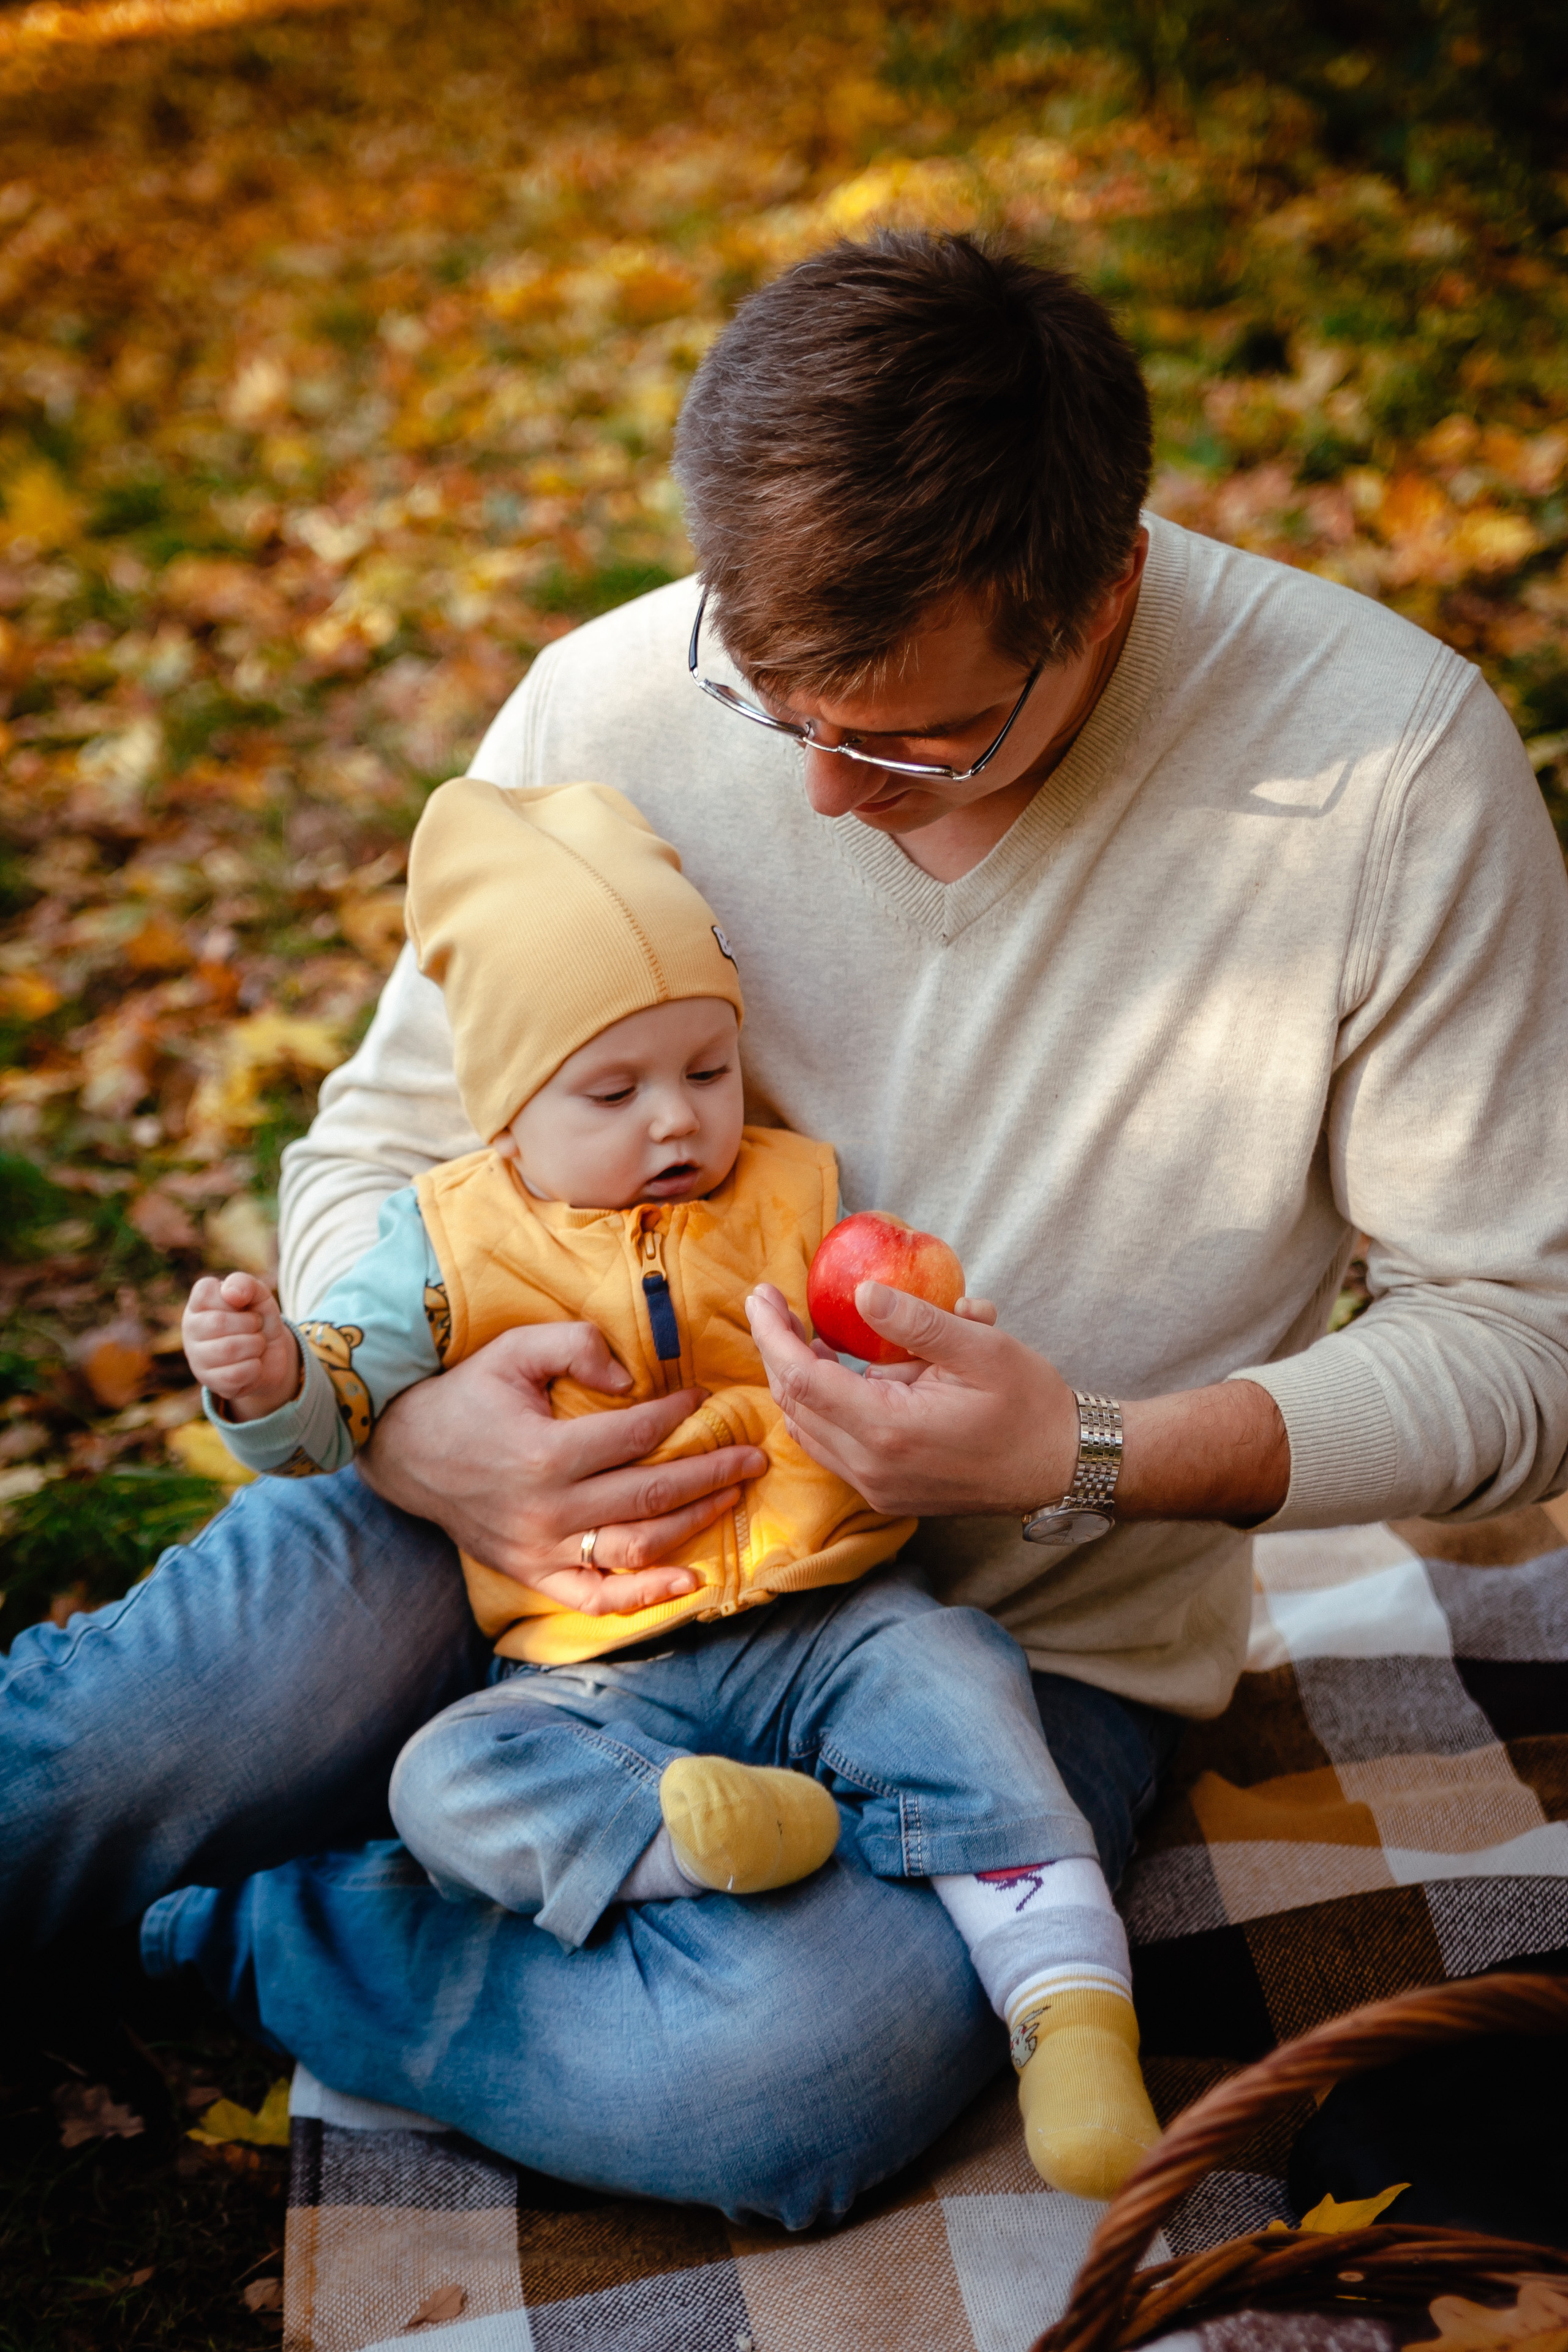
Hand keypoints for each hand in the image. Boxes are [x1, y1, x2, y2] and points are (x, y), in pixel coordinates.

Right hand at [183, 1272, 300, 1421]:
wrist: (271, 1356)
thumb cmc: (257, 1320)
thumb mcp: (258, 1296)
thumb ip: (245, 1284)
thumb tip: (230, 1293)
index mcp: (198, 1304)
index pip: (204, 1291)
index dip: (236, 1298)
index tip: (243, 1305)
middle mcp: (190, 1329)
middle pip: (219, 1322)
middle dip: (252, 1324)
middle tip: (256, 1327)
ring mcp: (197, 1358)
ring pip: (229, 1349)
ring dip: (255, 1345)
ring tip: (256, 1344)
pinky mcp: (210, 1382)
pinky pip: (236, 1374)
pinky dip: (255, 1367)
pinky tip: (253, 1364)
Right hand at [357, 1320, 768, 1615]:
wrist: (406, 1452)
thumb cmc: (467, 1395)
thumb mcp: (514, 1350)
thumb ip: (576, 1346)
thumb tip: (632, 1377)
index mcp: (545, 1453)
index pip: (637, 1435)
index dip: (680, 1415)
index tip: (707, 1399)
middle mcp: (548, 1510)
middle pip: (652, 1493)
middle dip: (712, 1471)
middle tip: (753, 1454)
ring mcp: (542, 1550)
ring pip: (637, 1546)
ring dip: (694, 1522)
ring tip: (733, 1495)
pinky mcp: (534, 1575)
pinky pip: (597, 1597)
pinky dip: (646, 1596)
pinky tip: (691, 1581)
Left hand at [747, 1279, 1074, 1516]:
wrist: (1062, 1468)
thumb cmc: (1030, 1405)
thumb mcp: (982, 1349)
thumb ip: (918, 1322)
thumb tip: (861, 1292)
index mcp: (890, 1430)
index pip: (803, 1379)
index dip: (773, 1335)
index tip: (760, 1295)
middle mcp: (872, 1467)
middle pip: (795, 1405)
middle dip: (776, 1351)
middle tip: (773, 1304)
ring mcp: (877, 1486)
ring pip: (808, 1429)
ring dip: (797, 1380)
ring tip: (803, 1332)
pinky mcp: (886, 1492)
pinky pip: (832, 1446)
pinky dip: (821, 1407)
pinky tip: (839, 1371)